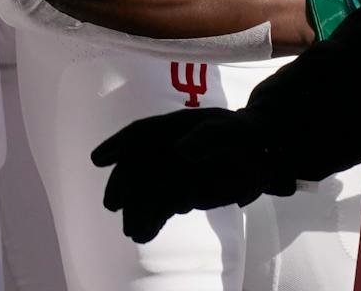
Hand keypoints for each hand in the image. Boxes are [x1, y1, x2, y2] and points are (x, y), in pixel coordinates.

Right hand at [91, 107, 294, 242]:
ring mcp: (172, 171)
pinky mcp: (181, 192)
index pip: (142, 133)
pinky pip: (161, 206)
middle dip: (122, 184)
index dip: (118, 145)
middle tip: (111, 204)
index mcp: (176, 126)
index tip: (98, 159)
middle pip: (137, 165)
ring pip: (146, 190)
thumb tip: (182, 151)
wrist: (262, 151)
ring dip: (136, 209)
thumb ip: (207, 138)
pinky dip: (152, 219)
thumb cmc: (245, 132)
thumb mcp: (232, 130)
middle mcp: (167, 148)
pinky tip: (144, 233)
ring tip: (132, 230)